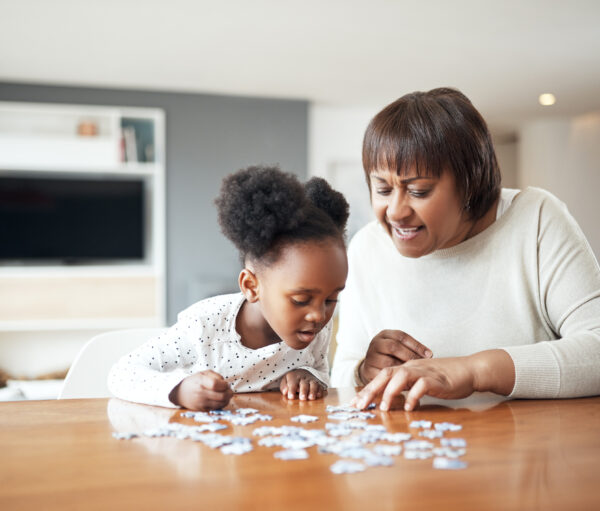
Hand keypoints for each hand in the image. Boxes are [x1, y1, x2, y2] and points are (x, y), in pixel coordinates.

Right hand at [169, 370, 232, 410]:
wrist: (180, 394)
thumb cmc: (193, 382)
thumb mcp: (203, 373)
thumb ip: (215, 376)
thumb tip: (226, 383)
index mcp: (200, 382)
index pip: (215, 384)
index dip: (224, 385)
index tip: (226, 384)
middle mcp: (200, 393)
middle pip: (221, 396)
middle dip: (229, 393)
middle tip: (229, 390)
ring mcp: (201, 403)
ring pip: (221, 403)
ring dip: (227, 399)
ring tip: (226, 394)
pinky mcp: (202, 409)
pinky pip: (216, 408)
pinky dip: (222, 404)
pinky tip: (220, 399)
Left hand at [280, 369, 324, 400]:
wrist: (303, 371)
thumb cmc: (292, 379)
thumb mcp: (285, 380)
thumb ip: (284, 386)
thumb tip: (285, 392)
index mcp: (294, 377)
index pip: (292, 383)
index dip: (292, 390)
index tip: (291, 397)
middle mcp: (303, 378)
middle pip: (304, 384)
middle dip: (303, 391)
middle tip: (302, 398)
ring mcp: (311, 380)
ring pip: (313, 384)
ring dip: (313, 391)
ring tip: (311, 398)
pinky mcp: (318, 383)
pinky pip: (320, 386)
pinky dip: (320, 390)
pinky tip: (318, 395)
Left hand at [353, 356, 476, 411]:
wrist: (470, 370)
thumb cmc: (446, 379)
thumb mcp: (423, 383)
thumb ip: (408, 389)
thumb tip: (393, 402)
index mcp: (407, 368)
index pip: (383, 376)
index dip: (368, 389)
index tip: (356, 403)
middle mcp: (413, 367)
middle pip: (386, 374)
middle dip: (370, 390)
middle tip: (360, 406)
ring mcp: (425, 372)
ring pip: (401, 376)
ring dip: (389, 391)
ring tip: (383, 408)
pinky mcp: (438, 379)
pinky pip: (422, 385)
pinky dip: (413, 395)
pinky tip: (409, 407)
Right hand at [358, 330, 432, 383]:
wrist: (372, 366)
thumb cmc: (391, 356)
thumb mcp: (398, 347)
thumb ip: (410, 348)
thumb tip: (429, 355)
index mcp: (384, 335)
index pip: (401, 336)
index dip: (416, 345)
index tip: (430, 354)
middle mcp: (376, 344)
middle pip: (393, 347)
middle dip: (410, 356)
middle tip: (422, 365)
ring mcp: (370, 357)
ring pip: (388, 362)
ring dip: (403, 369)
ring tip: (415, 374)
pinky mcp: (368, 371)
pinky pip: (383, 375)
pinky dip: (395, 379)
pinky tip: (406, 382)